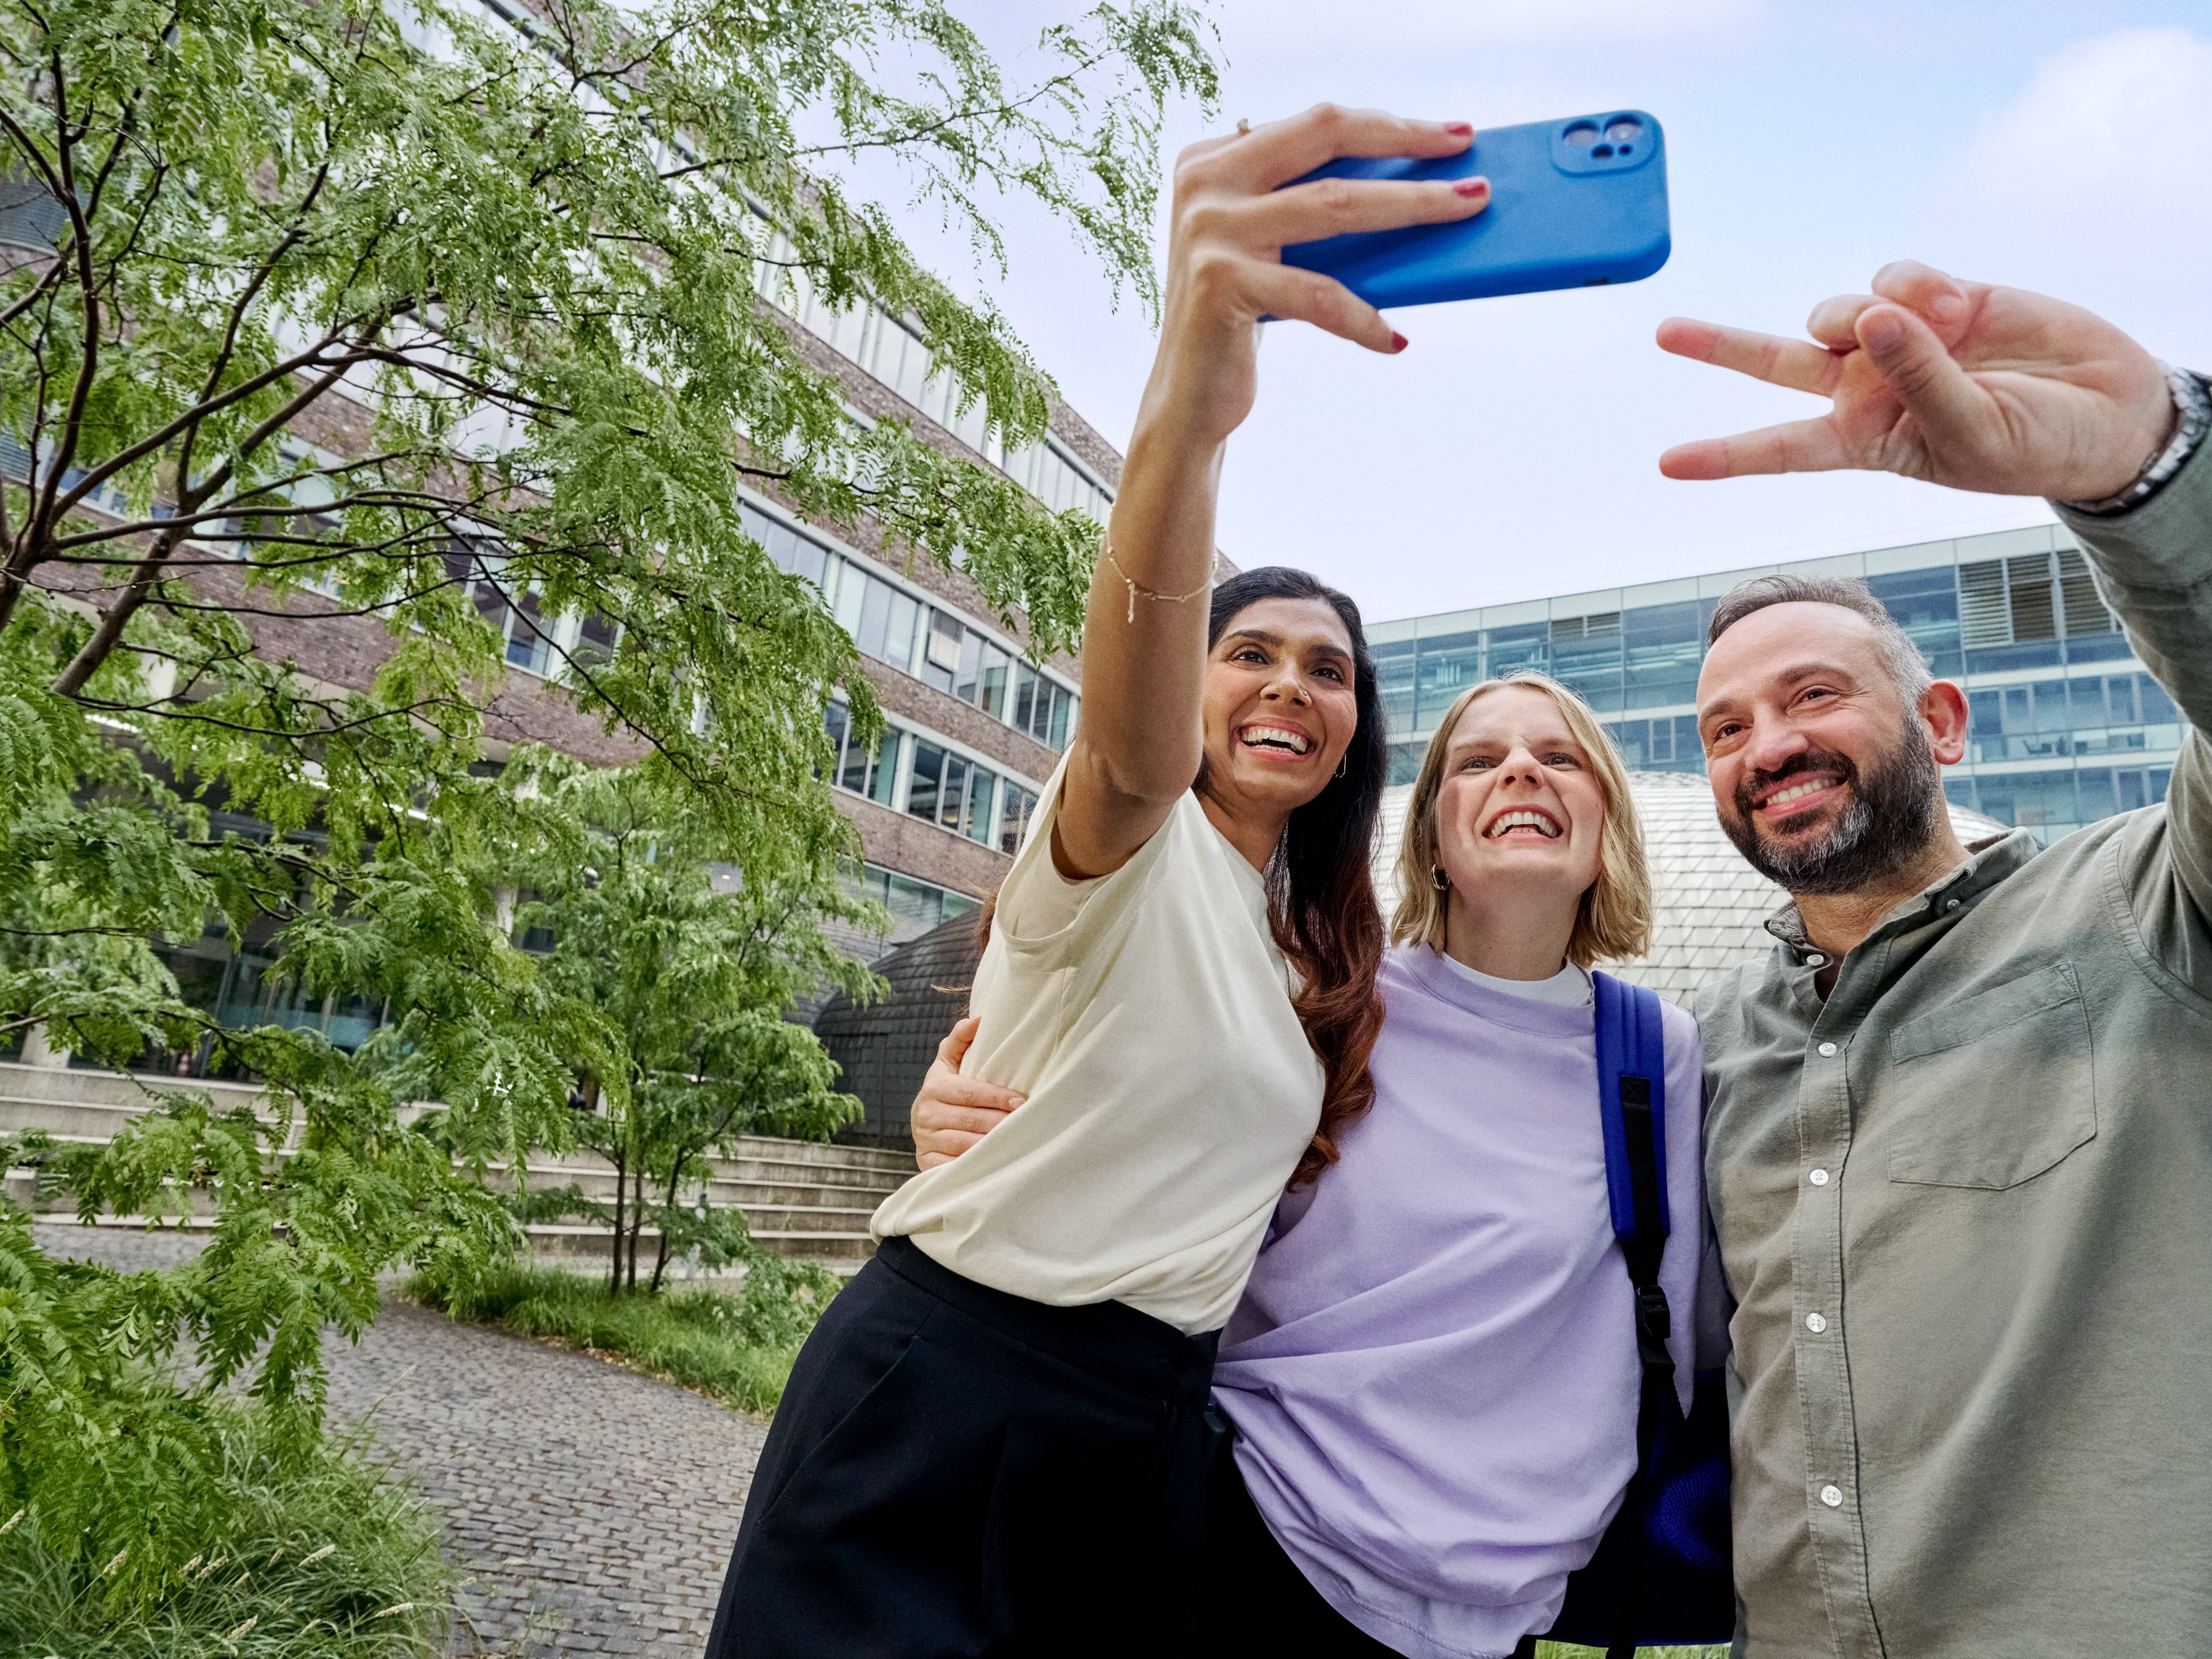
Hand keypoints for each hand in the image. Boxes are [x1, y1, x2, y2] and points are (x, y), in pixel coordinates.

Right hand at [910, 1016, 1021, 1170]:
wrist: (924, 1124)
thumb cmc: (947, 1090)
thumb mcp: (950, 1063)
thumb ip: (961, 1040)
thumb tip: (979, 1020)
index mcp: (934, 1087)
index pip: (970, 1092)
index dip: (996, 1097)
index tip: (1021, 1100)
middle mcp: (925, 1114)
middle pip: (972, 1120)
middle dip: (1002, 1122)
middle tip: (1027, 1122)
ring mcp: (925, 1141)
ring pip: (967, 1145)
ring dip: (995, 1145)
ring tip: (1019, 1141)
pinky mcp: (927, 1164)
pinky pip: (956, 1166)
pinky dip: (978, 1165)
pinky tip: (998, 1161)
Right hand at [1137, 104, 1487, 454]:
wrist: (1187, 399)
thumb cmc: (1244, 320)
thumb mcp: (1274, 249)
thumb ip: (1311, 206)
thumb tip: (1417, 182)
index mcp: (1213, 159)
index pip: (1317, 126)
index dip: (1389, 123)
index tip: (1452, 134)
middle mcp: (1204, 183)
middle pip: (1326, 138)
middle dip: (1407, 141)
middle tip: (1468, 151)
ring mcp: (1209, 230)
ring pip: (1336, 204)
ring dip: (1413, 204)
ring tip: (1467, 209)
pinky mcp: (1220, 283)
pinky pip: (1318, 293)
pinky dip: (1364, 318)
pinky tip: (1395, 339)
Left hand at [1656, 261, 2174, 500]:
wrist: (2102, 408)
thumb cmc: (2033, 444)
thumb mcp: (1973, 431)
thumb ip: (1921, 377)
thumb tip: (1874, 314)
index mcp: (1863, 440)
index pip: (1780, 449)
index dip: (1724, 456)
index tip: (1666, 464)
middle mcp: (1865, 388)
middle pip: (1775, 363)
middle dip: (1720, 346)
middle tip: (1665, 332)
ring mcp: (1894, 339)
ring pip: (1838, 312)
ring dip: (1874, 315)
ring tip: (1939, 331)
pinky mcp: (1930, 296)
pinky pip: (1892, 277)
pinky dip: (1919, 287)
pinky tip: (1957, 307)